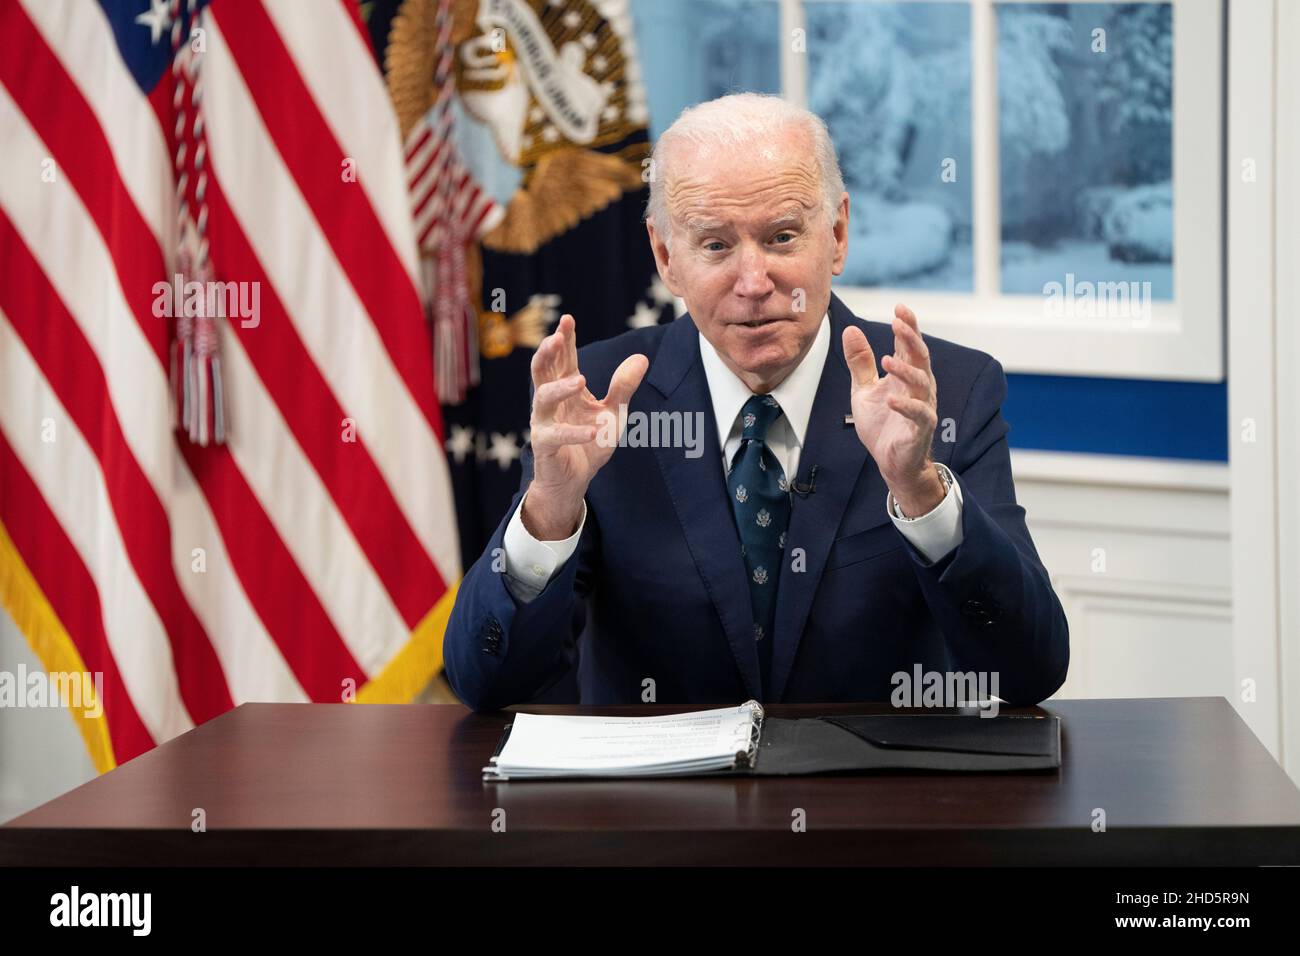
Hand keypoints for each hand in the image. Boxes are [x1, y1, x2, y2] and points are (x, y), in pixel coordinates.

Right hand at [523, 313, 647, 538]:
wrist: (575, 480)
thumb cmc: (589, 443)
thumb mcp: (613, 413)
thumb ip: (624, 387)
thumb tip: (642, 357)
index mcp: (566, 389)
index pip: (563, 359)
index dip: (564, 339)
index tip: (568, 319)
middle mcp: (550, 402)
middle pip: (542, 370)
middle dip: (547, 352)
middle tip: (556, 336)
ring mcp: (544, 423)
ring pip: (543, 398)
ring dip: (560, 387)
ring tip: (579, 378)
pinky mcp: (545, 447)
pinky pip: (556, 436)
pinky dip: (574, 433)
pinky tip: (592, 431)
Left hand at [842, 303, 944, 515]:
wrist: (891, 461)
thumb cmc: (881, 423)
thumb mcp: (863, 389)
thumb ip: (860, 362)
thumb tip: (850, 330)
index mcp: (905, 375)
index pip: (908, 345)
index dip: (907, 326)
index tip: (899, 307)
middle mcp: (919, 387)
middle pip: (920, 357)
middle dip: (910, 338)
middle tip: (899, 322)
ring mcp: (922, 406)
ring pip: (921, 382)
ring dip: (905, 370)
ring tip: (886, 360)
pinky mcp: (921, 428)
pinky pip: (918, 414)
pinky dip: (906, 406)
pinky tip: (891, 399)